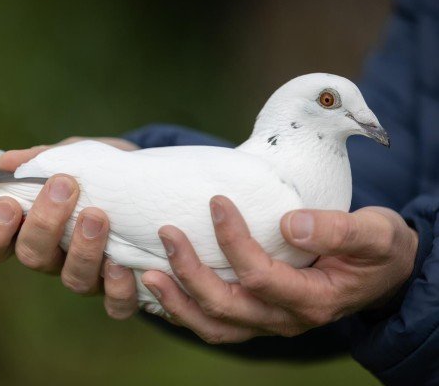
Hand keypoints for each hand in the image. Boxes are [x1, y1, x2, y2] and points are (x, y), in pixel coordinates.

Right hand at [0, 136, 139, 318]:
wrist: (147, 180)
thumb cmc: (99, 171)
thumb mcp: (73, 156)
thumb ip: (41, 160)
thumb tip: (5, 162)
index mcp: (31, 229)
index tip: (7, 203)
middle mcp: (55, 257)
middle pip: (32, 257)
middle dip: (43, 223)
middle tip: (63, 187)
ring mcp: (87, 275)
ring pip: (73, 279)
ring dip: (83, 249)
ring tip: (97, 216)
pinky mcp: (121, 287)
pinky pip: (115, 304)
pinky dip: (117, 288)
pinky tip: (121, 263)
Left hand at [141, 196, 417, 343]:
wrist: (379, 273)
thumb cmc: (376, 250)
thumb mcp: (374, 234)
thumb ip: (340, 229)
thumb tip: (289, 223)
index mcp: (313, 299)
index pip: (262, 277)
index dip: (234, 242)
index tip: (216, 201)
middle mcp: (286, 320)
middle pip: (227, 307)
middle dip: (191, 272)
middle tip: (167, 233)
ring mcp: (268, 323)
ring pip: (215, 326)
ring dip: (178, 302)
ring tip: (148, 274)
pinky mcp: (256, 317)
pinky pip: (215, 324)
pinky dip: (185, 310)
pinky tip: (162, 288)